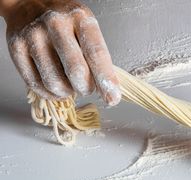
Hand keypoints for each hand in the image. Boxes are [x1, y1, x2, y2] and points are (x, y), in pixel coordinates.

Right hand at [2, 0, 120, 104]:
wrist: (29, 3)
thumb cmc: (65, 20)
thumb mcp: (86, 27)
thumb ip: (96, 54)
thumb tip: (107, 88)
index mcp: (79, 17)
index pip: (96, 53)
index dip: (106, 80)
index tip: (113, 97)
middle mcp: (55, 24)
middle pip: (76, 70)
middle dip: (86, 88)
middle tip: (87, 88)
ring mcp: (33, 35)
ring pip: (54, 81)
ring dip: (67, 92)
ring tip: (71, 87)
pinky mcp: (16, 48)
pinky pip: (35, 83)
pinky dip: (50, 94)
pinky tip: (57, 90)